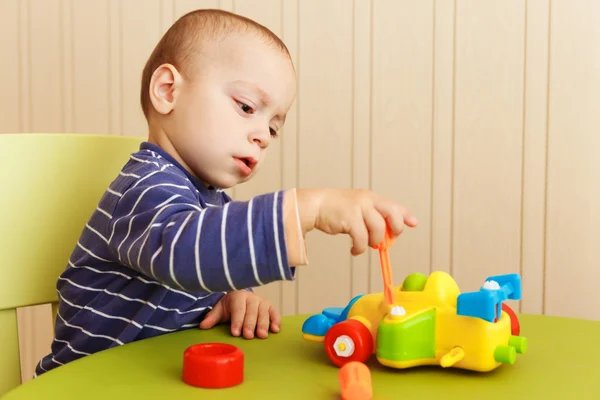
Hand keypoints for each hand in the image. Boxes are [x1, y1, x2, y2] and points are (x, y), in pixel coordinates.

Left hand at [199, 290, 280, 338]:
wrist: (241, 297)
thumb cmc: (230, 306)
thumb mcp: (220, 309)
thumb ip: (212, 317)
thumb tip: (203, 326)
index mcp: (238, 296)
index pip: (238, 309)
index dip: (237, 321)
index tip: (235, 332)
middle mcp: (251, 298)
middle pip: (251, 312)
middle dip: (250, 324)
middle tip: (248, 336)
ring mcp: (262, 302)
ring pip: (264, 312)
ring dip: (263, 324)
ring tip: (262, 335)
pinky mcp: (270, 306)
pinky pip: (275, 312)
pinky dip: (276, 320)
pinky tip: (275, 329)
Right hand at [295, 188, 417, 254]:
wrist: (316, 205)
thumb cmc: (336, 209)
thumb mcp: (357, 207)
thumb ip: (372, 216)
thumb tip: (388, 235)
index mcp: (370, 197)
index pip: (393, 205)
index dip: (405, 215)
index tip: (413, 223)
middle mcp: (367, 200)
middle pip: (392, 214)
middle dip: (395, 229)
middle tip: (388, 240)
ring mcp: (358, 208)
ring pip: (378, 229)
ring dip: (374, 242)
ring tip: (366, 245)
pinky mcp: (349, 219)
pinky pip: (362, 239)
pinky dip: (360, 248)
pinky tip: (354, 250)